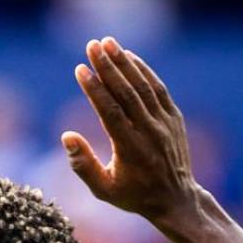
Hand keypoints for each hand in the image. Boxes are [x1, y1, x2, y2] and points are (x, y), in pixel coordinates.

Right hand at [63, 37, 198, 223]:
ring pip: (143, 87)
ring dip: (125, 63)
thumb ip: (83, 164)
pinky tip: (129, 57)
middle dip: (108, 66)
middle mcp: (149, 133)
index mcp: (130, 150)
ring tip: (108, 43)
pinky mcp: (174, 118)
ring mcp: (165, 124)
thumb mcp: (103, 189)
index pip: (110, 112)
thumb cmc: (134, 195)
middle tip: (91, 45)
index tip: (80, 69)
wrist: (176, 199)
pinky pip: (158, 89)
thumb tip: (67, 135)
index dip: (94, 89)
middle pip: (127, 93)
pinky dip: (144, 71)